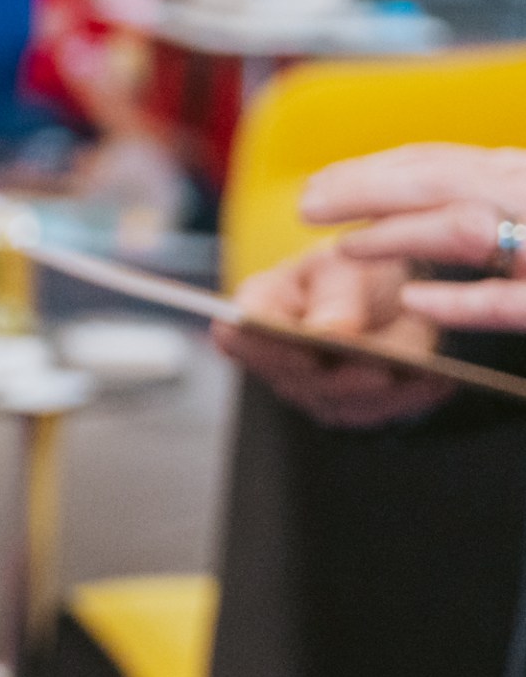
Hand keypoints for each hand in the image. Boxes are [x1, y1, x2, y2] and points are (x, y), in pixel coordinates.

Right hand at [215, 241, 451, 430]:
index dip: (264, 344)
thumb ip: (336, 296)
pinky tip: (438, 380)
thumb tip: (329, 333)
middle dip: (341, 375)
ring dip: (383, 387)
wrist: (384, 291)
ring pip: (343, 400)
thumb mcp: (345, 264)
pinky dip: (410, 396)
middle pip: (297, 378)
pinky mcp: (349, 408)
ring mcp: (309, 388)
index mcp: (256, 309)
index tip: (306, 344)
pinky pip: (380, 412)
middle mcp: (274, 357)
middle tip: (377, 370)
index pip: (236, 334)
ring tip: (421, 372)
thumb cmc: (352, 269)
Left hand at [292, 143, 525, 333]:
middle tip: (306, 208)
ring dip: (398, 234)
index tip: (320, 183)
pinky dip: (460, 301)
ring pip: (465, 229)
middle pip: (442, 183)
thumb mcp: (520, 207)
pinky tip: (410, 300)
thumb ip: (480, 196)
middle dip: (367, 191)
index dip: (374, 172)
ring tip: (342, 250)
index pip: (440, 165)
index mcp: (521, 177)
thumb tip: (390, 197)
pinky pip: (507, 301)